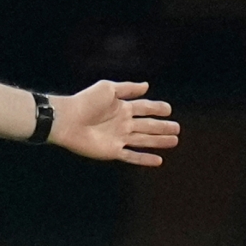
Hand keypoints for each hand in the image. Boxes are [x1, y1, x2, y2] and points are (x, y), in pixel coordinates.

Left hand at [49, 82, 178, 166]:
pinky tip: (158, 160)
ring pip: (144, 140)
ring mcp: (118, 138)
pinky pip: (132, 156)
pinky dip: (145, 159)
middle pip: (147, 125)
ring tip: (174, 141)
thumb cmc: (85, 101)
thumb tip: (147, 86)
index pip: (144, 107)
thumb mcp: (108, 89)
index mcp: (121, 107)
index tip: (169, 110)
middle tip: (177, 128)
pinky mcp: (112, 151)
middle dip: (162, 127)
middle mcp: (122, 123)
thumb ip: (128, 88)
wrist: (67, 120)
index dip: (157, 108)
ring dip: (159, 141)